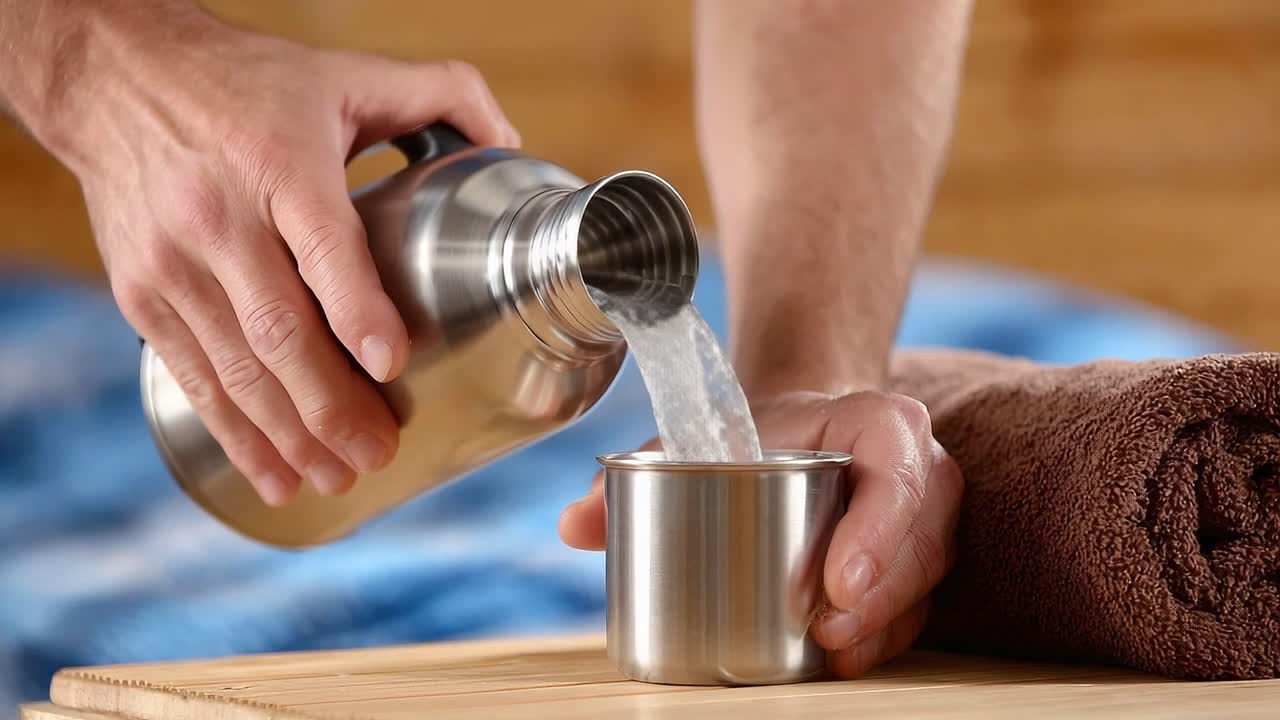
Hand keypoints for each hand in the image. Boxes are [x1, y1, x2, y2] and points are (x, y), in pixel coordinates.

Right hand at [51, 9, 517, 504]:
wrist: (113, 79)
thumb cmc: (247, 82)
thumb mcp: (345, 72)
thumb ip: (442, 93)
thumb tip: (511, 141)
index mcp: (279, 161)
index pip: (322, 245)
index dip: (357, 310)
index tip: (392, 363)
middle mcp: (219, 216)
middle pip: (279, 328)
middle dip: (331, 405)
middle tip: (379, 452)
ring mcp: (174, 262)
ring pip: (236, 366)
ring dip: (289, 433)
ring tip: (338, 478)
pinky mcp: (142, 294)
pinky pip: (193, 376)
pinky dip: (234, 432)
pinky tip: (273, 474)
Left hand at [558, 390, 962, 677]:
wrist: (794, 429)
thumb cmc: (752, 433)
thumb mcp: (699, 438)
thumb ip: (639, 470)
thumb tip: (572, 523)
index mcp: (878, 421)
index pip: (898, 461)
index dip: (880, 524)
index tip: (836, 581)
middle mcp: (916, 470)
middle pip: (919, 536)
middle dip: (880, 595)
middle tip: (826, 631)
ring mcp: (923, 521)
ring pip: (922, 578)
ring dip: (882, 624)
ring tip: (830, 651)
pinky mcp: (914, 564)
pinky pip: (914, 605)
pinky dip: (882, 636)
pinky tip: (842, 659)